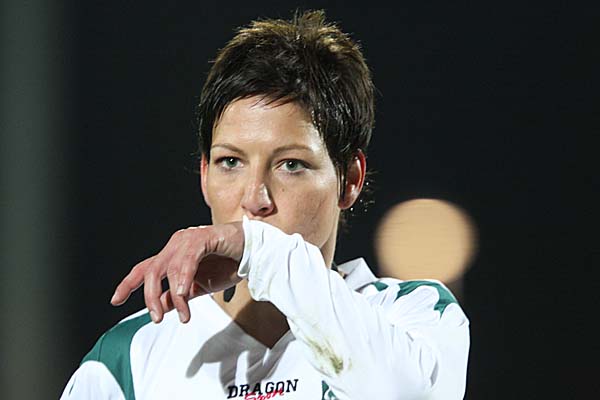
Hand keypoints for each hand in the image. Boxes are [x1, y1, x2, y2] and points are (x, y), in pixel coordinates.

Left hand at [110, 222, 243, 322]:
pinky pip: (187, 260)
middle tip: (157, 318)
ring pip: (168, 268)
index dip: (128, 284)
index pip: (144, 269)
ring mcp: (188, 239)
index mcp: (172, 255)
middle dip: (150, 297)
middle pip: (151, 271)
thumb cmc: (227, 265)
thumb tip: (160, 308)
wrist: (252, 253)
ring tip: (184, 314)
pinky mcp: (202, 238)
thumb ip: (178, 296)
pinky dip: (184, 278)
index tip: (116, 300)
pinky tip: (184, 293)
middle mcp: (176, 244)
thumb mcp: (198, 287)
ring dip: (175, 296)